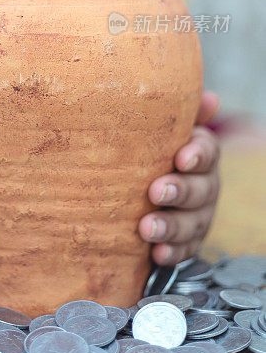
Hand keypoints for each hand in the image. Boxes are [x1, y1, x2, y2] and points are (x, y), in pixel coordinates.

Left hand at [138, 91, 220, 264]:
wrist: (142, 180)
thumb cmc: (152, 148)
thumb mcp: (160, 128)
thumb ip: (178, 113)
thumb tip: (210, 98)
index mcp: (200, 153)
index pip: (207, 152)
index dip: (197, 154)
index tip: (180, 157)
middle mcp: (205, 184)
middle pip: (202, 189)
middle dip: (180, 191)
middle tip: (156, 192)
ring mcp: (198, 215)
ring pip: (193, 223)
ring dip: (171, 227)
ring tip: (146, 228)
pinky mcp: (186, 240)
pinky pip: (185, 249)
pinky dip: (171, 252)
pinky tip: (156, 254)